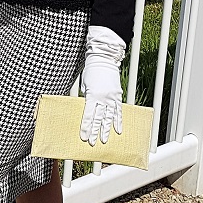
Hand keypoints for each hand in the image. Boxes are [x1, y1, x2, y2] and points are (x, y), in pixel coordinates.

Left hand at [79, 25, 125, 144]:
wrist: (104, 60)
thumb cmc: (91, 72)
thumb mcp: (85, 85)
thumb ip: (86, 98)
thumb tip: (87, 111)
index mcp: (92, 95)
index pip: (88, 115)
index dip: (86, 127)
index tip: (84, 137)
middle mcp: (103, 98)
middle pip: (98, 119)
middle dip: (95, 132)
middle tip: (93, 143)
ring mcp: (112, 98)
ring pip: (109, 117)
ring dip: (106, 130)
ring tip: (104, 140)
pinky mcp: (118, 96)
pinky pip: (118, 111)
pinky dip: (118, 121)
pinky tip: (118, 130)